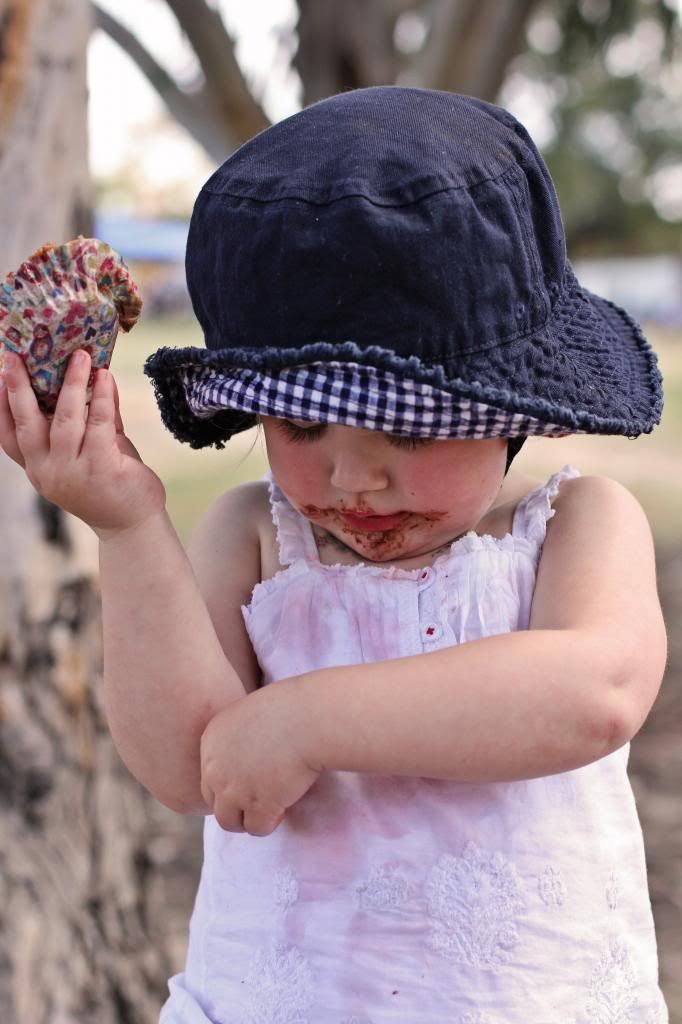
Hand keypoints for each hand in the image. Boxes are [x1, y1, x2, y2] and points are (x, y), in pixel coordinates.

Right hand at [0, 349, 165, 538]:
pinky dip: (101, 398)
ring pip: (65, 420)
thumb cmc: (111, 483)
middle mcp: (48, 471)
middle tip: (16, 356)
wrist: (133, 525)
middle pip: (26, 423)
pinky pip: (99, 425)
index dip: (0, 406)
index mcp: (38, 468)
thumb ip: (91, 418)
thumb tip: (98, 374)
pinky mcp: (100, 468)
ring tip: (80, 356)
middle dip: (19, 387)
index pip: (8, 437)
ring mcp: (72, 471)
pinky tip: (105, 377)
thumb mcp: (93, 450)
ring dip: (72, 384)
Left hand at [200, 681, 319, 836]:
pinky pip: (256, 828)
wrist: (310, 717)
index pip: (210, 774)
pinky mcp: (256, 806)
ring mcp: (233, 789)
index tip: (255, 775)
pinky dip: (269, 822)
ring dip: (248, 818)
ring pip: (229, 822)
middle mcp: (215, 767)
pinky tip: (283, 808)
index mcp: (212, 739)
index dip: (231, 780)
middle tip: (263, 794)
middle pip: (214, 800)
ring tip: (272, 806)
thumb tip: (249, 756)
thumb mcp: (254, 712)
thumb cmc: (292, 706)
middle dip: (236, 802)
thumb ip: (242, 735)